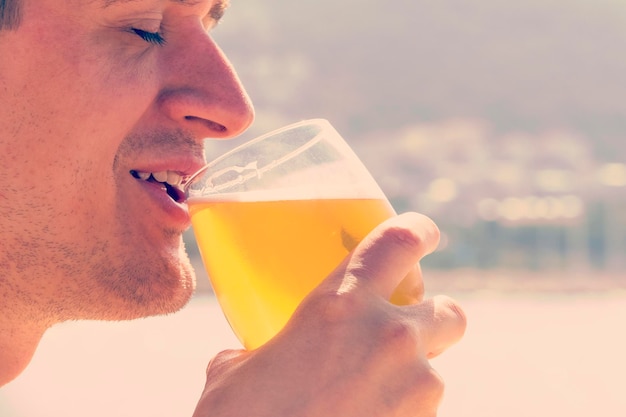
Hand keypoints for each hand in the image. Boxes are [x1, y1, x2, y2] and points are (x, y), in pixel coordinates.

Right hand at [193, 212, 465, 416]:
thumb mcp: (232, 375)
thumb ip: (252, 352)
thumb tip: (249, 358)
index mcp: (338, 304)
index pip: (398, 241)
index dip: (418, 230)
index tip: (423, 234)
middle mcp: (387, 335)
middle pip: (447, 309)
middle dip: (435, 316)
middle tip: (406, 328)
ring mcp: (413, 386)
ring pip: (438, 367)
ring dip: (415, 372)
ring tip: (374, 391)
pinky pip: (424, 409)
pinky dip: (404, 410)